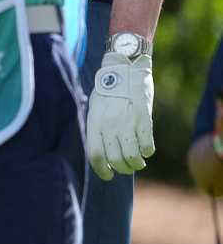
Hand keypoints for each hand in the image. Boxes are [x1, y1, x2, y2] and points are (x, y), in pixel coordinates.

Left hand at [85, 47, 154, 180]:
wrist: (123, 68)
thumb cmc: (107, 90)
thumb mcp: (95, 107)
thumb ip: (97, 128)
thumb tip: (101, 153)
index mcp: (94, 122)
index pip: (95, 155)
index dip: (102, 170)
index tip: (108, 175)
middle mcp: (109, 124)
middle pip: (115, 159)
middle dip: (123, 169)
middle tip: (126, 168)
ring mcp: (127, 121)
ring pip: (132, 156)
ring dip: (136, 164)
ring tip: (138, 162)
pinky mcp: (144, 118)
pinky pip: (147, 145)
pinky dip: (148, 152)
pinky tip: (146, 149)